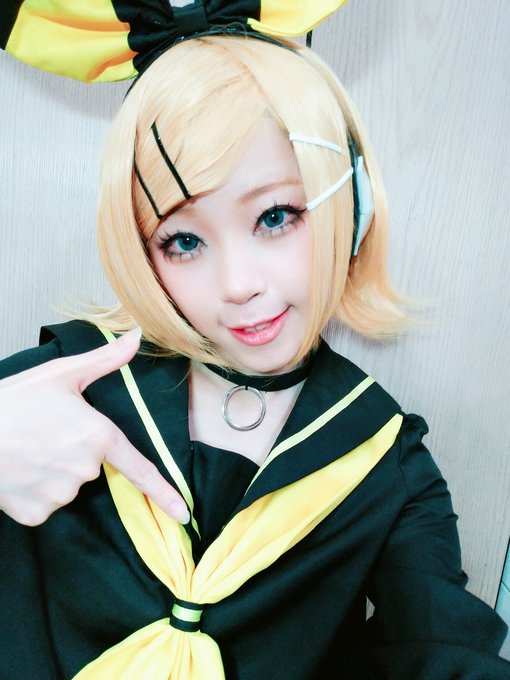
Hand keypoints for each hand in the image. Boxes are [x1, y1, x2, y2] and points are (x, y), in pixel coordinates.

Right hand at [0, 329, 189, 525]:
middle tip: (45, 434)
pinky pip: (46, 504)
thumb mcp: (62, 374)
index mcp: (98, 436)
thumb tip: (137, 338)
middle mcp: (85, 469)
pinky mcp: (36, 513)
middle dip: (75, 451)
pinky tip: (20, 471)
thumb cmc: (15, 401)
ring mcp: (60, 494)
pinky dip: (36, 490)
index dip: (164, 493)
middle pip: (92, 466)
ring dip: (55, 471)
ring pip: (68, 485)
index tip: (184, 514)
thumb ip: (105, 361)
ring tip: (28, 449)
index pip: (140, 470)